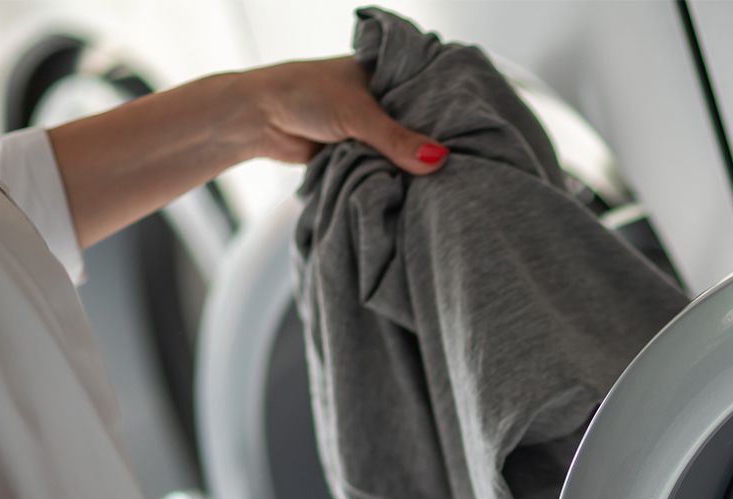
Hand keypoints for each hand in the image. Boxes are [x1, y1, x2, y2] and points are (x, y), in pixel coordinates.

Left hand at [238, 58, 448, 173]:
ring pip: (402, 151)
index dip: (451, 113)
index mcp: (387, 73)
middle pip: (420, 127)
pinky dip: (392, 177)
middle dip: (430, 147)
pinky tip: (413, 190)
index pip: (432, 92)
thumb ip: (397, 139)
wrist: (258, 118)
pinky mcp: (360, 151)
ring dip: (410, 167)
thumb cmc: (302, 95)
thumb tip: (438, 160)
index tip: (474, 136)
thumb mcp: (357, 115)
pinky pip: (385, 167)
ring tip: (442, 184)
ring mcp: (372, 127)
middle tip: (462, 167)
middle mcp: (383, 99)